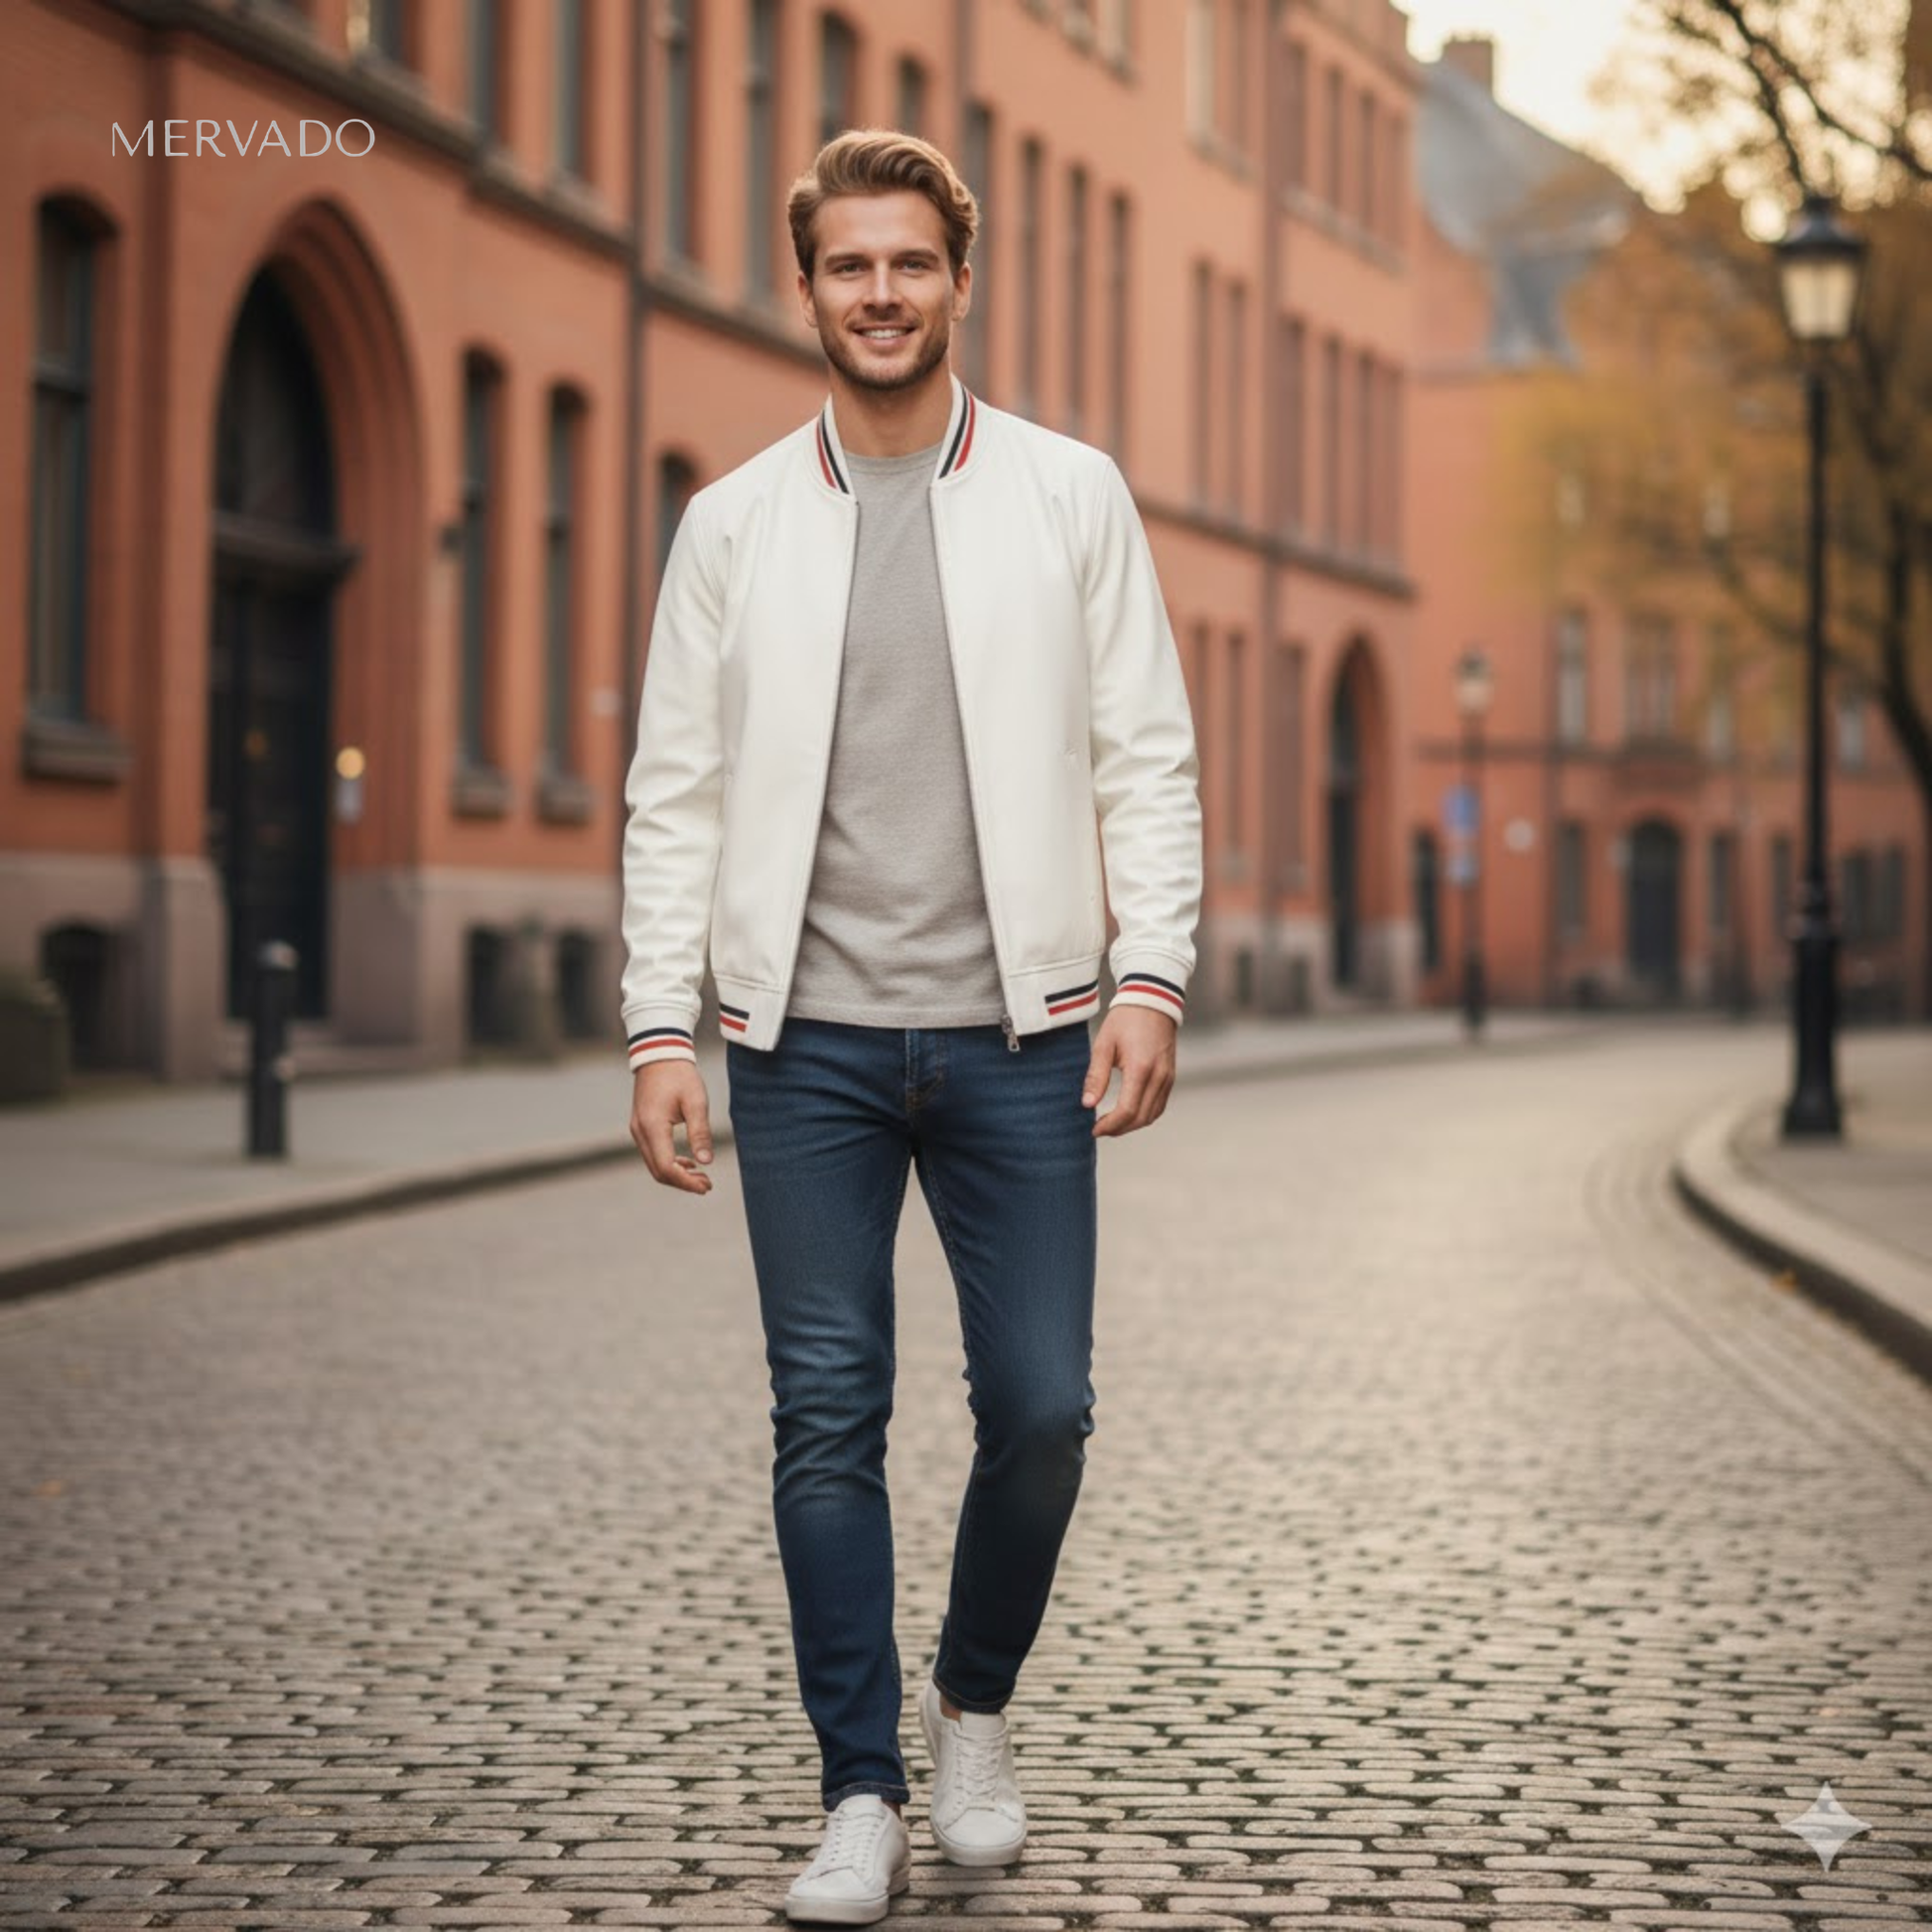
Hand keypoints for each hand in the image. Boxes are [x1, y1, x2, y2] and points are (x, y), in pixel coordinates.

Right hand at [630, 1061, 714, 1194]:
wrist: (660, 1054)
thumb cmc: (680, 1075)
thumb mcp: (695, 1102)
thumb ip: (700, 1133)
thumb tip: (706, 1162)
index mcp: (653, 1126)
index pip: (666, 1167)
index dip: (686, 1182)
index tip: (707, 1185)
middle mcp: (640, 1131)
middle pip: (658, 1171)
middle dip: (682, 1182)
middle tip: (707, 1185)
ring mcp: (637, 1130)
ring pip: (654, 1164)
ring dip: (676, 1174)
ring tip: (701, 1176)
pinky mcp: (640, 1126)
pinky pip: (652, 1153)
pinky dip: (669, 1163)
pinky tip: (688, 1163)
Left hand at [1081, 1006, 1176, 1138]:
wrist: (1152, 1001)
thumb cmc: (1126, 1020)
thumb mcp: (1104, 1045)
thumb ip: (1096, 1076)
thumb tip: (1087, 1104)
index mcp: (1141, 1069)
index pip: (1127, 1110)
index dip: (1110, 1125)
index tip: (1094, 1129)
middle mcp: (1159, 1076)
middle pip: (1141, 1118)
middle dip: (1119, 1129)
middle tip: (1100, 1129)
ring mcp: (1168, 1077)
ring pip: (1152, 1115)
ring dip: (1132, 1125)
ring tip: (1112, 1124)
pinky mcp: (1170, 1076)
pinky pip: (1159, 1105)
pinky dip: (1144, 1115)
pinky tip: (1129, 1112)